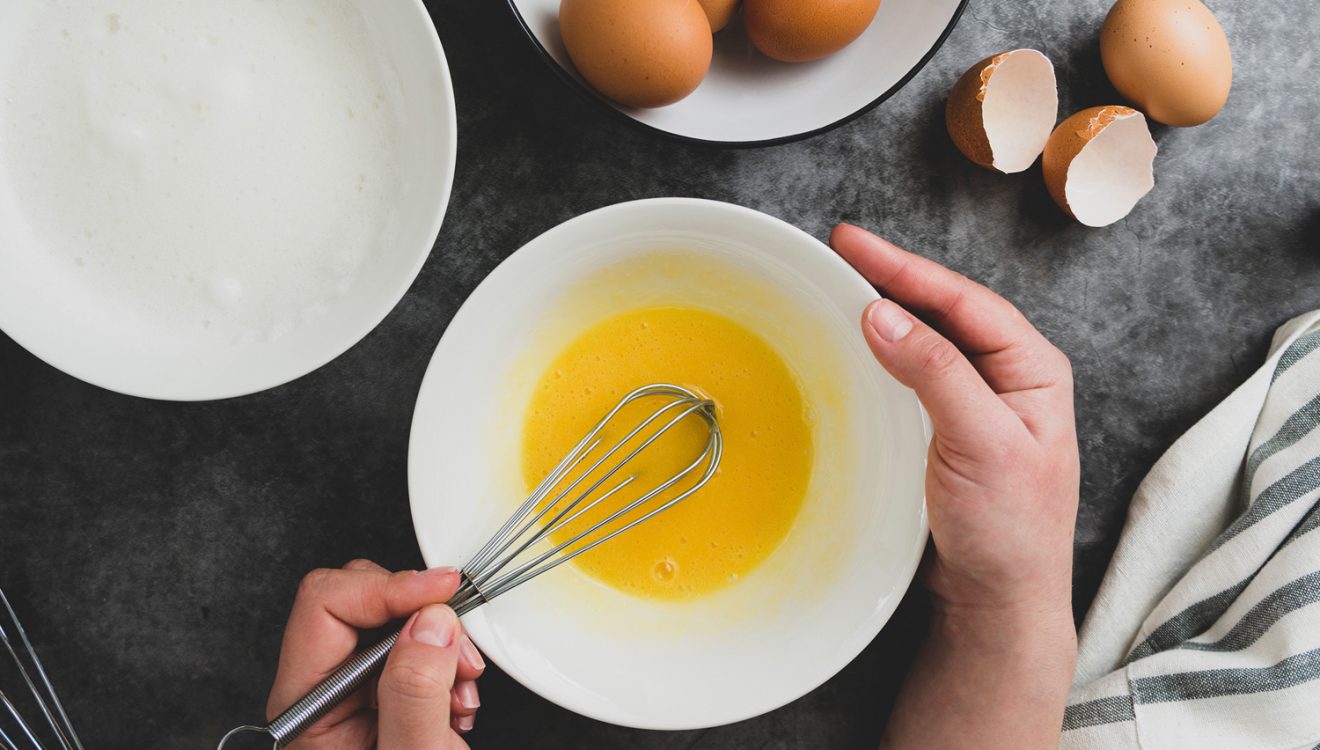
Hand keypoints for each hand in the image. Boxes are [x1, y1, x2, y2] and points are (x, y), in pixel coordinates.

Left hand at [267, 560, 485, 748]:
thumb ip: (415, 694)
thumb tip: (429, 622)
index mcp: (306, 708)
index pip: (325, 605)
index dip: (388, 589)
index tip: (441, 593)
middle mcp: (321, 694)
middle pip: (356, 600)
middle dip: (420, 617)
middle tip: (457, 656)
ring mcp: (352, 694)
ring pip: (391, 619)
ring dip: (440, 643)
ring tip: (460, 694)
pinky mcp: (383, 695)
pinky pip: (413, 646)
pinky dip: (446, 662)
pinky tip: (455, 703)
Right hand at [831, 225, 1078, 748]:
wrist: (999, 601)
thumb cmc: (1010, 529)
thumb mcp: (979, 442)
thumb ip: (934, 373)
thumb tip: (882, 315)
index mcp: (1033, 369)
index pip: (963, 300)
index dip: (906, 267)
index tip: (853, 244)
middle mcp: (1009, 378)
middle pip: (945, 310)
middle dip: (894, 277)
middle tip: (840, 250)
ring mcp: (979, 403)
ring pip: (929, 339)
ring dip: (888, 310)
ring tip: (844, 283)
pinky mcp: (950, 430)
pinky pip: (915, 374)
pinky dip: (884, 352)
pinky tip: (860, 345)